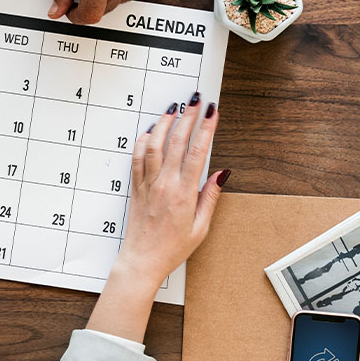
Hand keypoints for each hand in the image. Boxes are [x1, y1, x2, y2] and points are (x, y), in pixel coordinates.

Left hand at [118, 94, 225, 284]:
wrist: (142, 260)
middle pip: (175, 142)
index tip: (212, 112)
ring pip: (153, 145)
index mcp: (184, 194)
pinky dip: (143, 141)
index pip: (197, 152)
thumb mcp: (201, 227)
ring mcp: (148, 184)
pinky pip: (138, 158)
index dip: (206, 129)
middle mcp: (164, 184)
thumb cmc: (172, 248)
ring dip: (164, 123)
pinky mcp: (136, 187)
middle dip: (188, 117)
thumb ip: (210, 197)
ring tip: (173, 108)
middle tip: (196, 100)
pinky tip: (149, 131)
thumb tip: (222, 173)